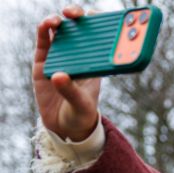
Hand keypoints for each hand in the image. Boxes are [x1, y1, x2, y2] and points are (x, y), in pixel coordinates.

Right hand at [32, 5, 99, 141]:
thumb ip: (71, 91)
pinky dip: (43, 32)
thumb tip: (59, 76)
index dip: (99, 23)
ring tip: (56, 21)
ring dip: (57, 21)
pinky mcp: (43, 62)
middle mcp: (78, 56)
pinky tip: (45, 26)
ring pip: (59, 32)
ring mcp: (59, 57)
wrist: (65, 126)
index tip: (98, 17)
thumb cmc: (81, 113)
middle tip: (75, 14)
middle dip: (77, 16)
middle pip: (78, 29)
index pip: (99, 38)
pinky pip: (43, 43)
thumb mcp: (82, 104)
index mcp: (95, 63)